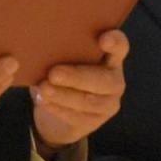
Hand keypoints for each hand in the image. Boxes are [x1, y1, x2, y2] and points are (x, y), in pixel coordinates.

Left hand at [31, 30, 128, 152]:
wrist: (57, 115)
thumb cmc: (59, 76)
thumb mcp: (59, 61)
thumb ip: (58, 53)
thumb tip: (39, 46)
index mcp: (110, 57)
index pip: (120, 47)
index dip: (116, 42)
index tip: (103, 40)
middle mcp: (114, 79)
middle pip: (103, 79)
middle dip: (77, 77)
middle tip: (53, 73)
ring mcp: (108, 102)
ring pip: (90, 101)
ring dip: (64, 95)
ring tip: (44, 88)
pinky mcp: (96, 120)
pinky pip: (78, 116)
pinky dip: (58, 108)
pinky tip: (44, 101)